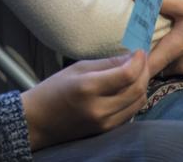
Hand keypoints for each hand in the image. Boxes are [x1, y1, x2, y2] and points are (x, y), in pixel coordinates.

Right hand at [19, 50, 147, 150]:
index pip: (126, 74)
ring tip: (138, 72)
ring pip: (138, 103)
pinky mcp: (107, 130)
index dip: (138, 61)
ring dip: (142, 85)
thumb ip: (105, 64)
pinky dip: (134, 99)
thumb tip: (130, 57)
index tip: (140, 51)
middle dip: (144, 71)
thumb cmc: (52, 89)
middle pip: (137, 89)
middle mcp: (100, 108)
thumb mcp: (75, 69)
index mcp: (88, 87)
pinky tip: (129, 88)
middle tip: (142, 59)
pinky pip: (131, 113)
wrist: (37, 121)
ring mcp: (105, 122)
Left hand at [130, 0, 182, 76]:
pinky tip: (162, 51)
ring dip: (156, 62)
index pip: (148, 66)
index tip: (121, 61)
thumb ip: (158, 1)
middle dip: (141, 64)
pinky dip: (168, 62)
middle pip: (154, 70)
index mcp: (175, 48)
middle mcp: (182, 64)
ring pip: (165, 70)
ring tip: (141, 52)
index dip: (134, 66)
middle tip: (126, 55)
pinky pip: (176, 69)